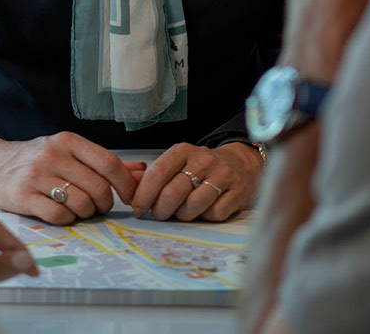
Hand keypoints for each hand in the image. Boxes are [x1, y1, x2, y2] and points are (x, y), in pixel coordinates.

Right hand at [0, 132, 144, 224]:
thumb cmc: (35, 160)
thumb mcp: (68, 152)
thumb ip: (104, 163)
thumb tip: (141, 172)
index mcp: (68, 141)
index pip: (109, 162)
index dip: (126, 184)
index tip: (131, 197)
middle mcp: (53, 155)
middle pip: (98, 188)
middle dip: (105, 204)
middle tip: (99, 207)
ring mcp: (36, 176)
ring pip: (81, 204)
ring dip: (86, 213)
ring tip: (79, 209)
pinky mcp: (23, 196)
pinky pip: (59, 216)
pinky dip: (67, 220)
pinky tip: (62, 214)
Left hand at [130, 142, 260, 221]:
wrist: (241, 165)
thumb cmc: (201, 170)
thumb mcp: (178, 165)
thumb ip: (154, 176)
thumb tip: (128, 189)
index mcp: (183, 151)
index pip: (158, 172)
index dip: (144, 194)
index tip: (138, 209)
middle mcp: (203, 160)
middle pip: (173, 192)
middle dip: (161, 210)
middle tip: (161, 214)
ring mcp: (223, 175)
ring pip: (193, 205)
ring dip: (183, 216)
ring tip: (183, 212)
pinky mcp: (238, 192)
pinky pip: (214, 214)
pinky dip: (206, 218)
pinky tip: (205, 211)